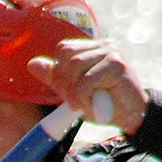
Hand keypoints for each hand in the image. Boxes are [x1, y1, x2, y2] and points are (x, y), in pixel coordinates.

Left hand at [27, 38, 147, 134]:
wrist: (129, 115)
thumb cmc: (101, 103)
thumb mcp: (72, 90)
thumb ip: (54, 77)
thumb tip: (32, 63)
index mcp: (92, 49)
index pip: (64, 49)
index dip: (59, 71)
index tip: (68, 90)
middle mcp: (103, 46)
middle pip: (67, 54)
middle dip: (65, 81)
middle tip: (75, 98)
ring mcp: (111, 52)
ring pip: (75, 64)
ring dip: (74, 90)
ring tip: (83, 102)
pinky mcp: (117, 65)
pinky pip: (86, 79)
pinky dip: (82, 97)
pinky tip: (91, 104)